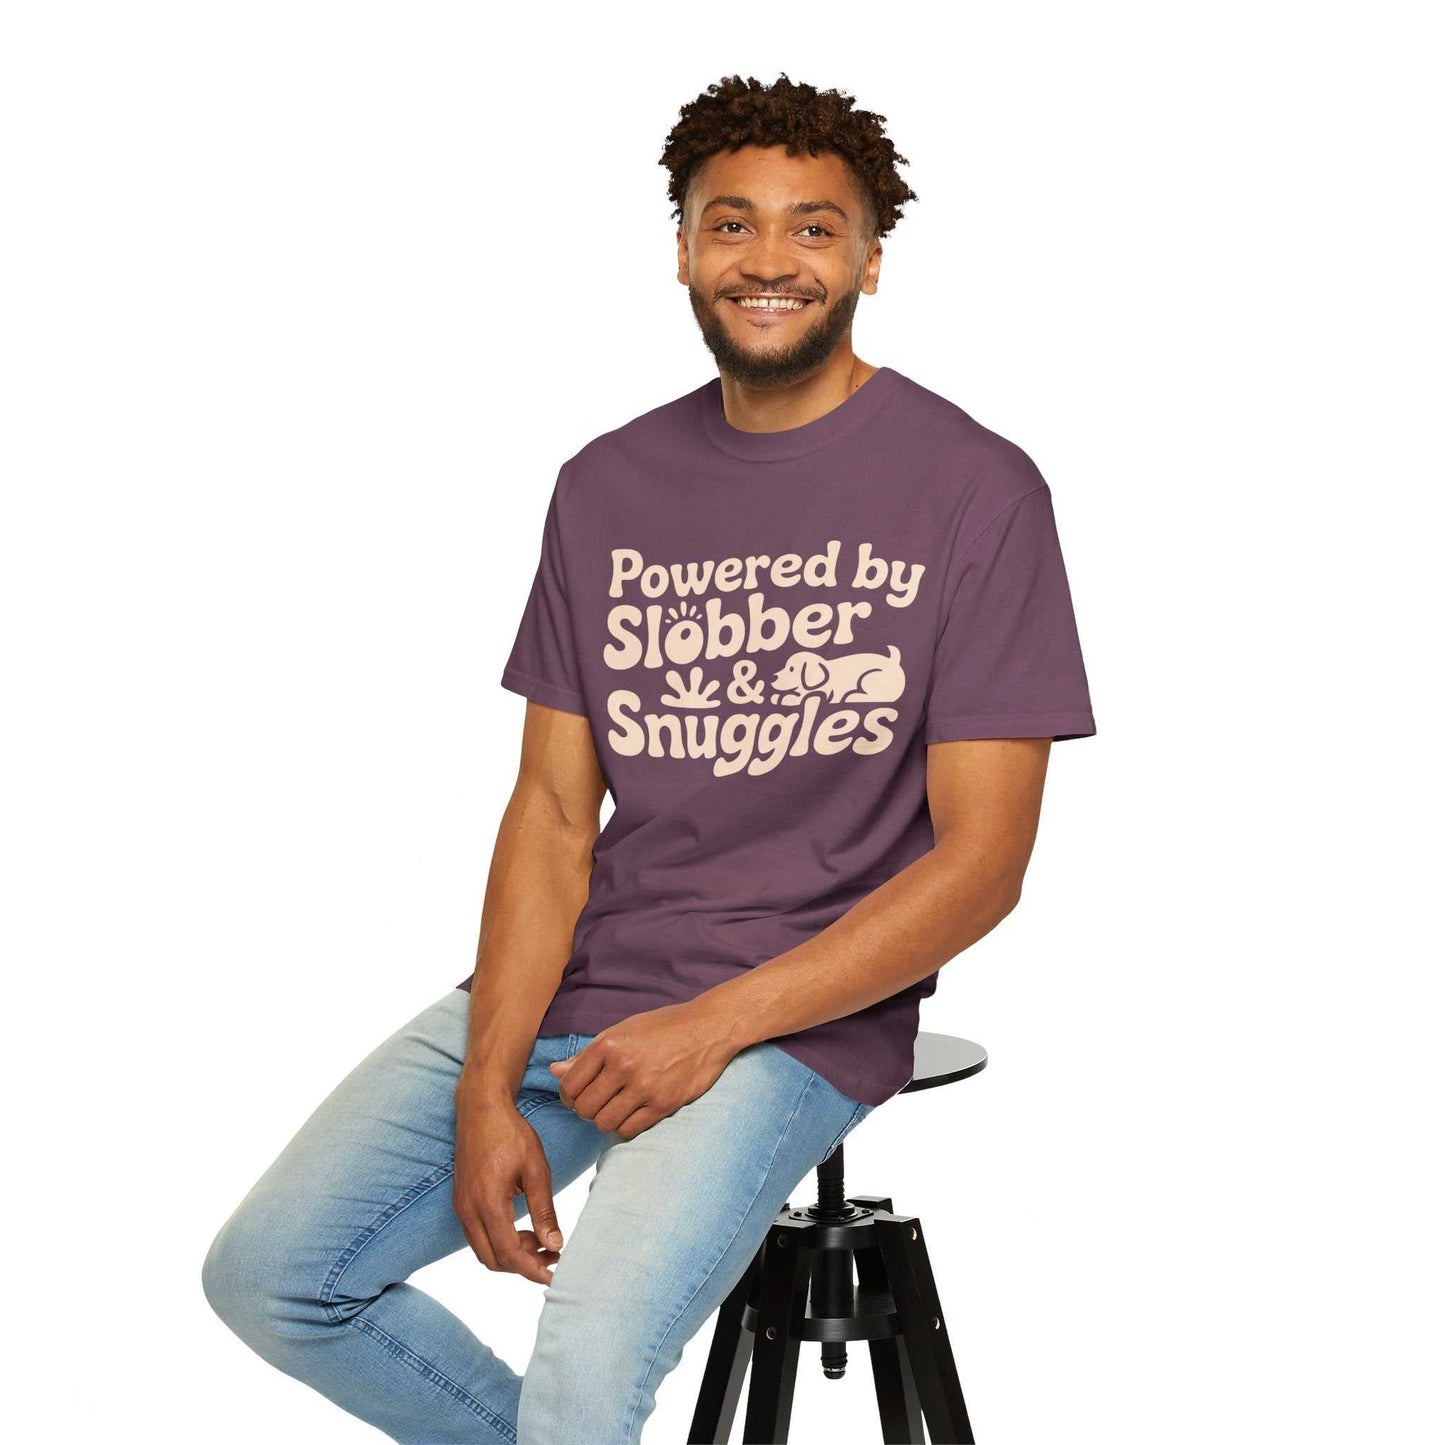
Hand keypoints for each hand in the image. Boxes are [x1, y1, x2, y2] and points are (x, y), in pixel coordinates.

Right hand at [453, 1087, 563, 1284]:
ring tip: (542, 1242)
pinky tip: (523, 1229)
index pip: (509, 1254)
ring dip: (512, 1255)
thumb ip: (544, 1210)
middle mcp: (468, 1210)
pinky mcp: (461, 1202)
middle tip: (552, 1257)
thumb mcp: (536, 1168)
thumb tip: (554, 1246)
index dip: (532, 1270)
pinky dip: (500, 1241)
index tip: (555, 1275)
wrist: (481, 1108)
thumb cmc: (511, 1133)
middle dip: (523, 1266)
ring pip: (484, 1251)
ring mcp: (461, 1207)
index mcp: (487, 1202)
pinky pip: (478, 1236)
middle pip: (493, 1260)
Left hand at [548, 1000, 738, 1139]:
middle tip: (597, 1104)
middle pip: (584, 1108)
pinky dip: (625, 1127)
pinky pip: (629, 1130)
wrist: (707, 1028)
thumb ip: (587, 1055)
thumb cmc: (662, 1027)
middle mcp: (622, 1065)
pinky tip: (632, 1114)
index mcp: (608, 1044)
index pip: (569, 1085)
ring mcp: (644, 1086)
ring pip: (604, 1123)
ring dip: (605, 1120)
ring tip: (615, 1108)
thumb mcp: (621, 1031)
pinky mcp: (663, 1103)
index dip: (568, 1096)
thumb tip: (554, 1072)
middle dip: (586, 1110)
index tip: (577, 1096)